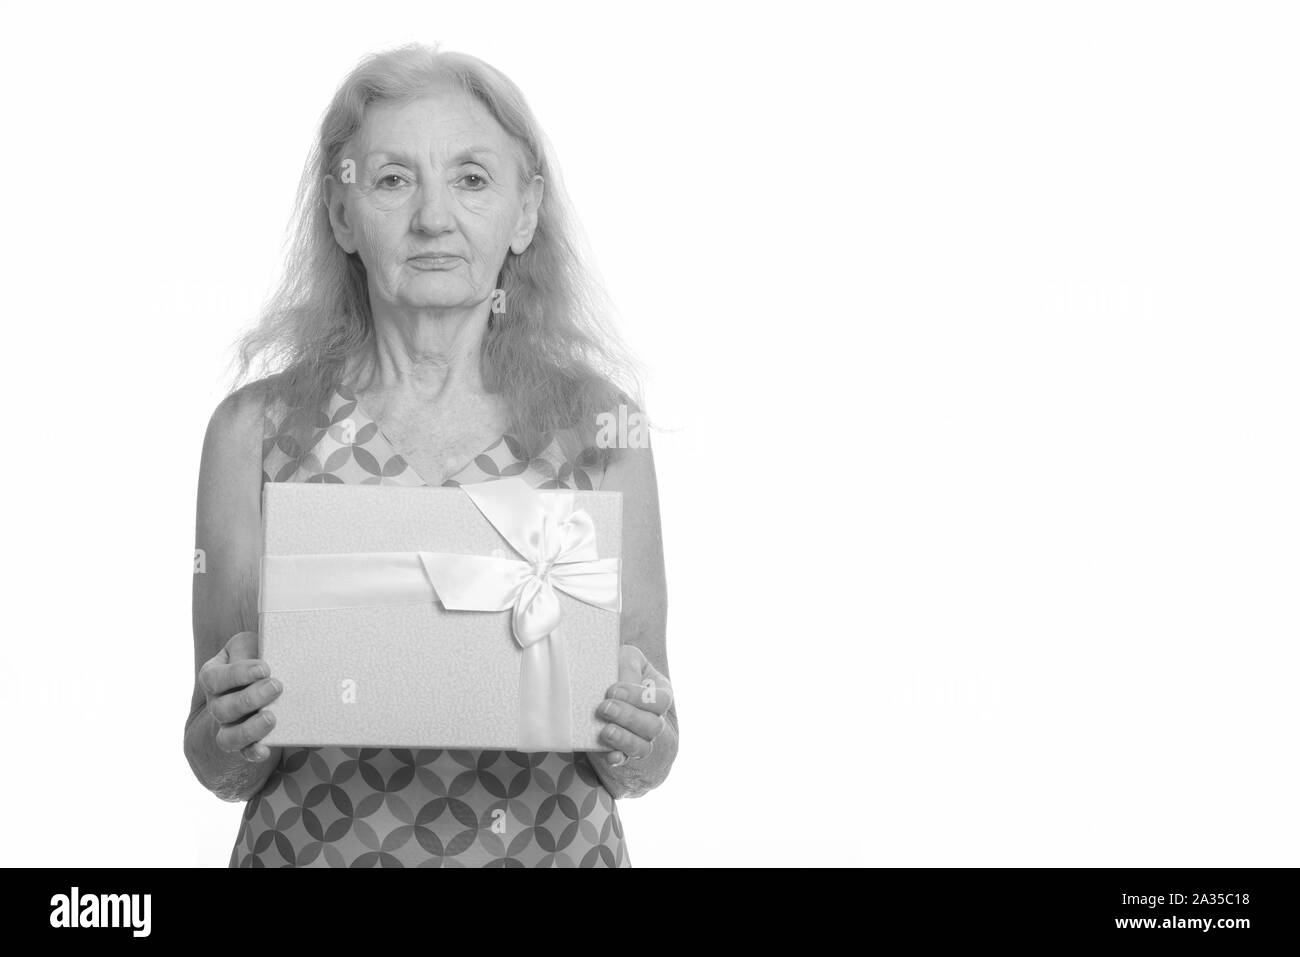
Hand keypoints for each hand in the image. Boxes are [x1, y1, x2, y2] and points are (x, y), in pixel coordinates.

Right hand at [198, 630, 282, 763]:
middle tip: (275, 686)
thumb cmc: (259, 656)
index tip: (264, 668)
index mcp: (214, 676)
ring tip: (271, 718)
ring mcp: (228, 726)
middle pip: (221, 709)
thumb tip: (261, 659)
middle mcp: (217, 703)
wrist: (268, 680)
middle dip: (249, 699)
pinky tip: (264, 750)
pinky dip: (253, 753)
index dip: (238, 674)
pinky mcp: (244, 742)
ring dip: (249, 729)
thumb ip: (250, 648)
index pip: (216, 678)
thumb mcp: (251, 645)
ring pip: (227, 737)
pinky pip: (243, 753)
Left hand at [594, 645, 672, 767]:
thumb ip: (628, 668)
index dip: (638, 698)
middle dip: (628, 717)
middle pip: (653, 726)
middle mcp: (654, 718)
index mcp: (660, 692)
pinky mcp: (621, 749)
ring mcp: (640, 737)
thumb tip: (623, 687)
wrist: (594, 681)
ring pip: (643, 747)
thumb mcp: (625, 658)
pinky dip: (618, 758)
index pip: (661, 701)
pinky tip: (610, 755)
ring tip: (605, 731)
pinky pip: (625, 759)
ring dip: (624, 740)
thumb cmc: (615, 666)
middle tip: (604, 707)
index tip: (612, 691)